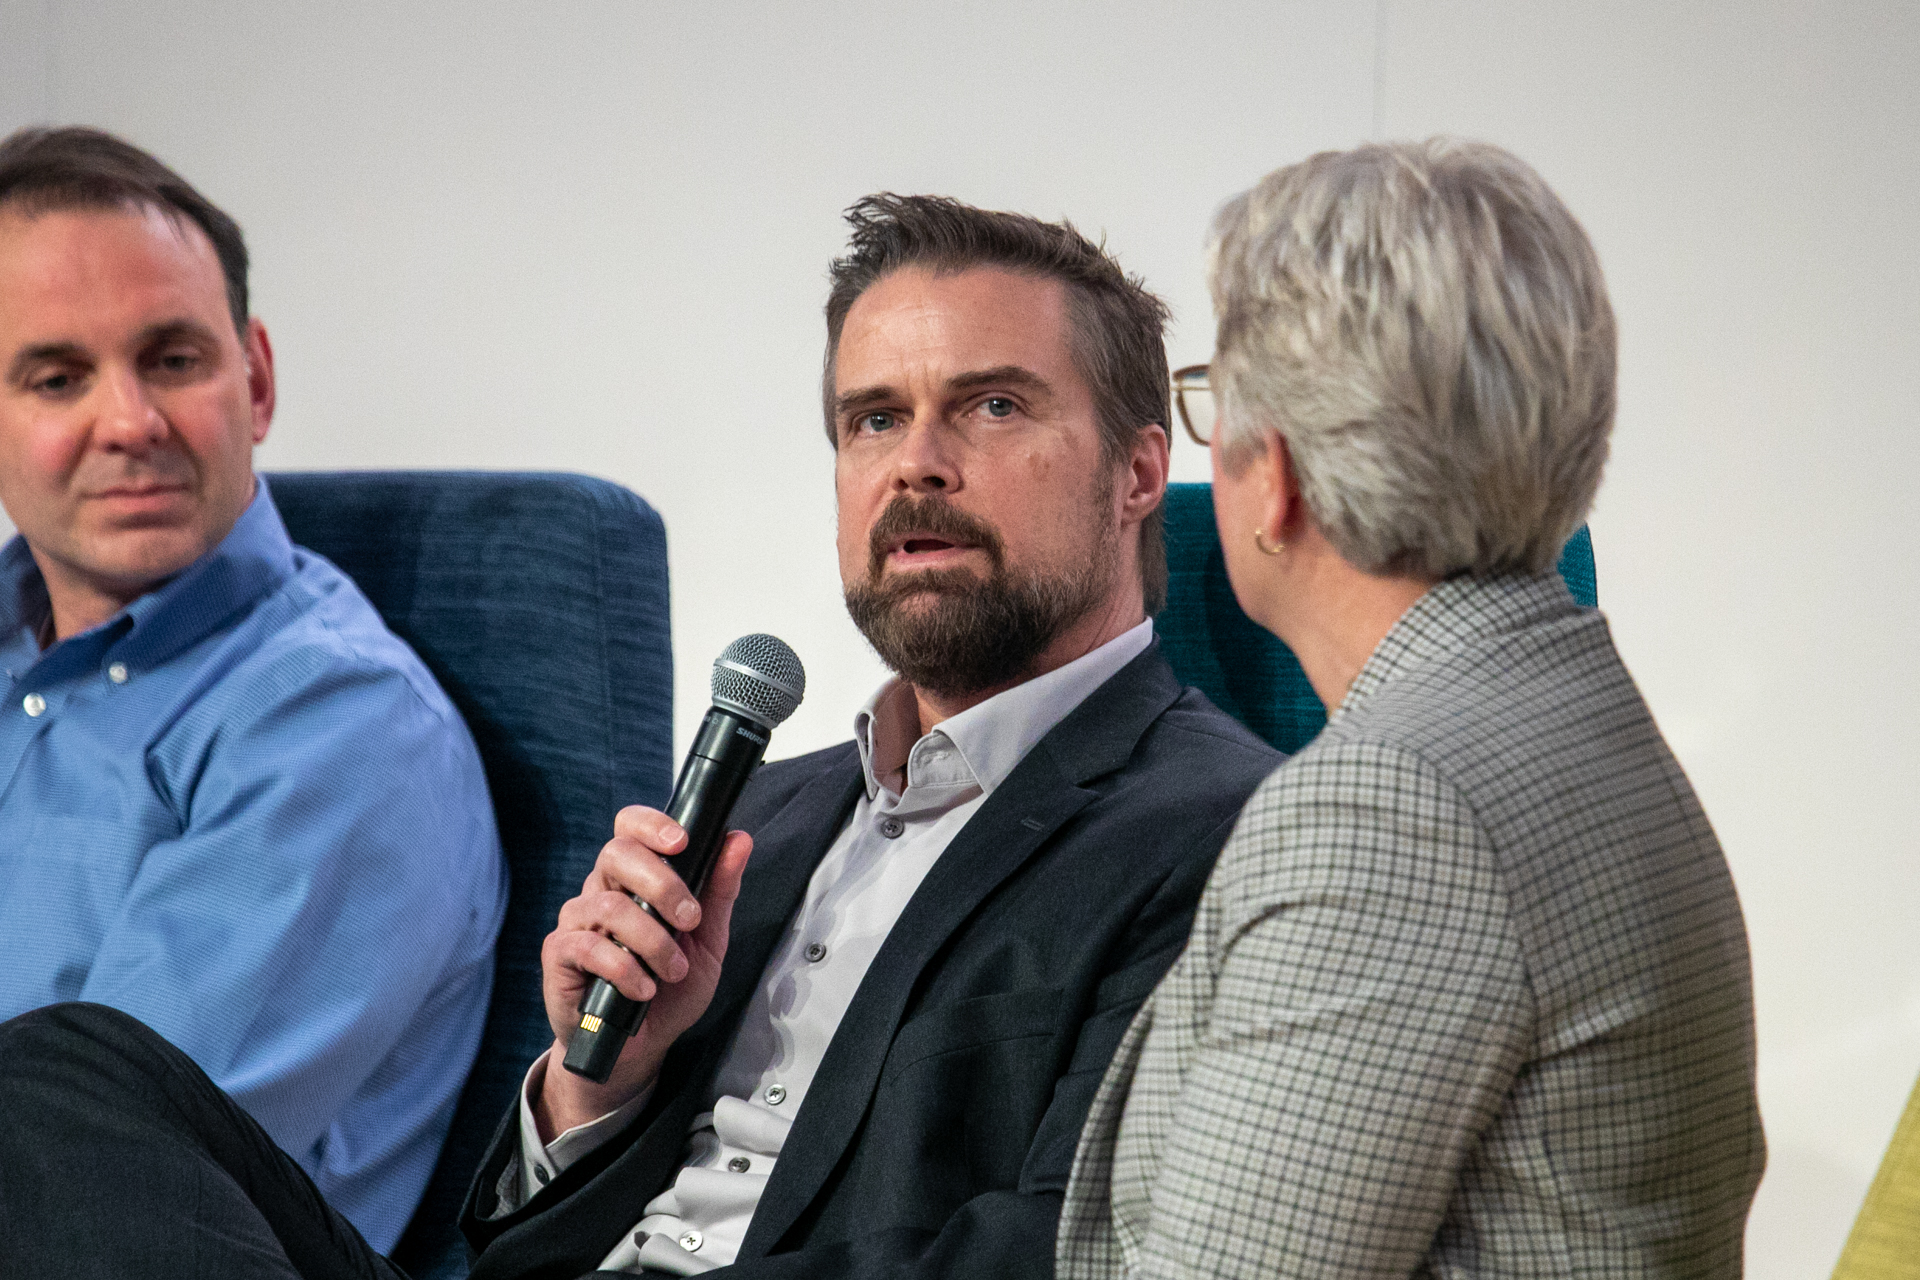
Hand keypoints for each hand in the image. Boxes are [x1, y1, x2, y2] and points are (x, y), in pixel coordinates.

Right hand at [536, 805, 751, 1138]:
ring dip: (652, 940)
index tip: (681, 842)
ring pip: (608, 904)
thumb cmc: (670, 988)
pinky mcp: (560, 954)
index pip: (629, 827)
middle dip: (661, 883)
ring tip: (673, 970)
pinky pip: (587, 946)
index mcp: (635, 877)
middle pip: (616, 853)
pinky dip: (624, 969)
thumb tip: (738, 839)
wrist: (639, 1046)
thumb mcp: (708, 939)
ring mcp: (577, 920)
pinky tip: (643, 989)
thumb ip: (720, 890)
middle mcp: (601, 889)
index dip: (651, 824)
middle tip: (690, 919)